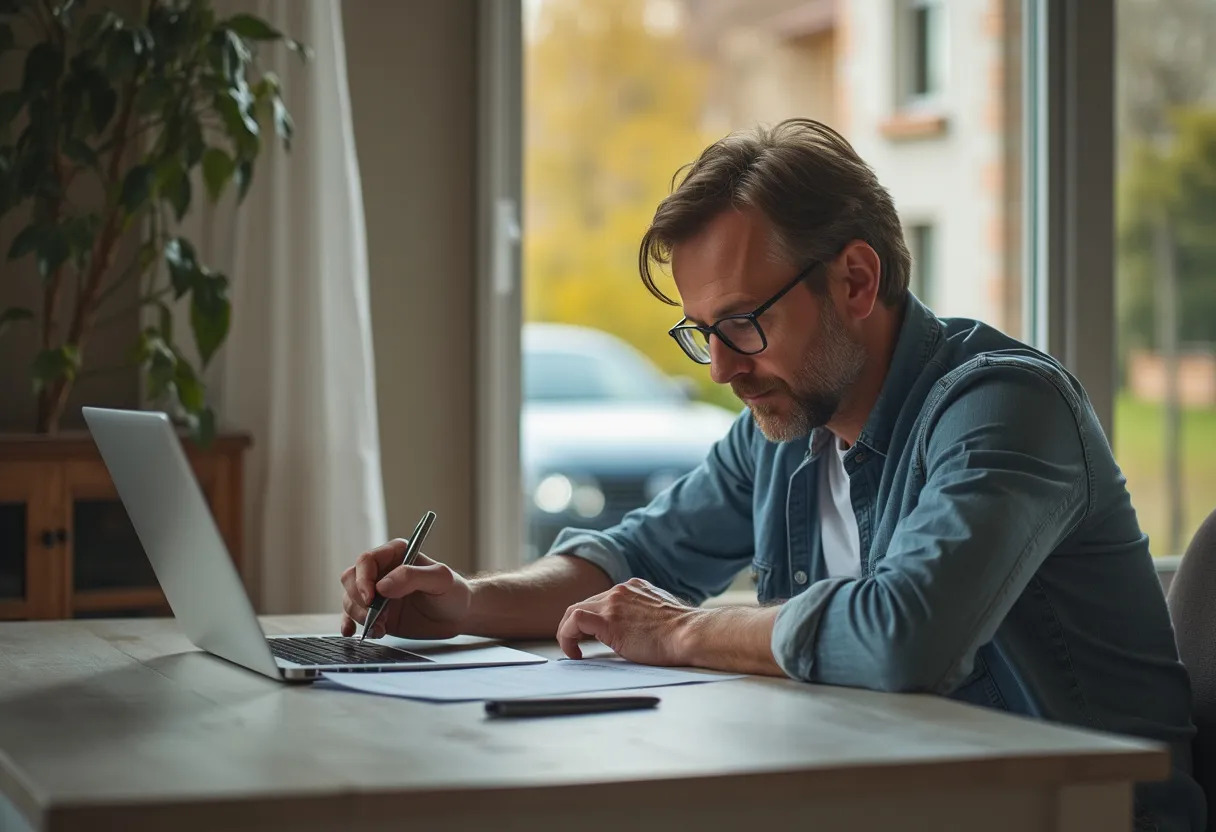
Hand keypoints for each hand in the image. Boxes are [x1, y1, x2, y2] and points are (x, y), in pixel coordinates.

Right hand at [339, 539, 471, 638]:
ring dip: (359, 616)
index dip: (363, 579)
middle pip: (351, 579)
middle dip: (358, 600)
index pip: (366, 560)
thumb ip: (413, 577)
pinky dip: (348, 624)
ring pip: (350, 599)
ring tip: (381, 628)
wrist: (458, 617)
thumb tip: (382, 586)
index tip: (371, 598)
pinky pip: (351, 616)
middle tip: (376, 616)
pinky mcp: (375, 613)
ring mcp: (377, 593)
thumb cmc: (453, 592)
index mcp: (396, 554)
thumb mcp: (441, 579)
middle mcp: (382, 571)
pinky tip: (352, 633)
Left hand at [556, 577, 702, 664]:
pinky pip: (574, 621)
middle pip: (586, 603)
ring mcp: (613, 603)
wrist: (690, 634)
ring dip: (568, 632)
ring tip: (572, 651)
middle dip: (577, 625)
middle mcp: (621, 590)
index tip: (594, 636)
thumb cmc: (684, 632)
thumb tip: (640, 630)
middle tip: (576, 645)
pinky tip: (574, 653)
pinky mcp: (608, 620)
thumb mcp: (662, 613)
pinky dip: (567, 636)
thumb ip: (646, 614)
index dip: (594, 618)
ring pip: (574, 610)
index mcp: (634, 587)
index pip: (603, 599)